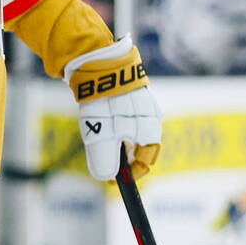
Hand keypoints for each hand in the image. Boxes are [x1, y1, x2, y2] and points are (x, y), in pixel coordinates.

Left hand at [64, 36, 161, 180]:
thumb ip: (104, 159)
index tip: (114, 182)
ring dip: (116, 139)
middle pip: (138, 147)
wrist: (95, 62)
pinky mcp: (129, 93)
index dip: (130, 174)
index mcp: (150, 129)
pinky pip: (124, 116)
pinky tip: (100, 118)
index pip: (145, 161)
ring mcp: (141, 103)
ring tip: (98, 135)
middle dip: (122, 157)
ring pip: (131, 131)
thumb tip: (105, 177)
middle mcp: (150, 116)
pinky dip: (112, 123)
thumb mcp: (100, 135)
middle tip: (103, 159)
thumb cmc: (102, 100)